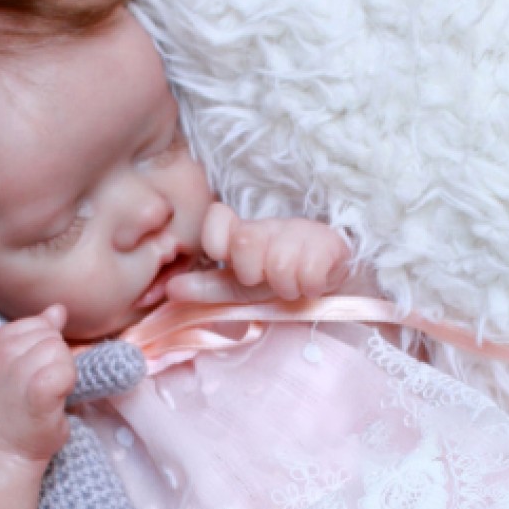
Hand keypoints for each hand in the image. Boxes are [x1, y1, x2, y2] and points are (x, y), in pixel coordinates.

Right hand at [0, 305, 76, 462]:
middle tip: (42, 385)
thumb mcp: (24, 359)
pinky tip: (55, 399)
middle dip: (57, 359)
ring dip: (63, 373)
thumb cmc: (18, 403)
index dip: (48, 348)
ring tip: (47, 393)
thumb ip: (42, 332)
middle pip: (55, 337)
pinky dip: (68, 384)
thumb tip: (58, 308)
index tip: (34, 371)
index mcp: (3, 338)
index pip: (44, 324)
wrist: (4, 444)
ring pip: (62, 352)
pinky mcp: (39, 390)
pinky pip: (67, 371)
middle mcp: (7, 351)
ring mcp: (21, 370)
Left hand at [167, 203, 350, 303]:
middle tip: (266, 281)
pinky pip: (308, 274)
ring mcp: (301, 233)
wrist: (338, 285)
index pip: (216, 219)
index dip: (215, 240)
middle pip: (244, 243)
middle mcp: (269, 228)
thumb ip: (210, 288)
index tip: (222, 258)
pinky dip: (309, 287)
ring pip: (277, 264)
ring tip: (292, 288)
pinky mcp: (331, 245)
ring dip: (284, 286)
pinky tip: (313, 286)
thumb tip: (171, 288)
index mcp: (243, 233)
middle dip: (252, 272)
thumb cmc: (282, 285)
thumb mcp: (245, 289)